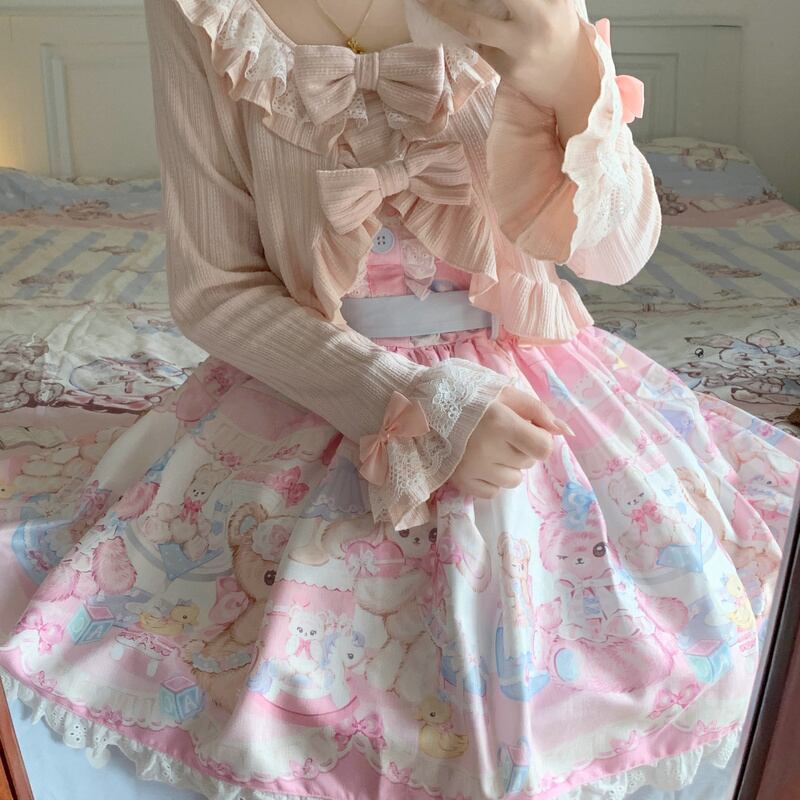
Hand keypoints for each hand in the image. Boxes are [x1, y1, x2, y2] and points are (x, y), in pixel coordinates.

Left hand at [417, 0, 601, 144]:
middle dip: (454, 1)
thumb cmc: (558, 33)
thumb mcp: (552, 4)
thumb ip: (525, 0)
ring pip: (475, 26)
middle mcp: (538, 18)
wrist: (575, 80)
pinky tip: (467, 31)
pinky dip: (471, 37)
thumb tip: (480, 1)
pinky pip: (482, 48)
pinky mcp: (511, 70)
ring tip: (426, 1)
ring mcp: (522, 47)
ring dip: (445, 11)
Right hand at [447, 383, 573, 498]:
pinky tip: (479, 462)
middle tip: (501, 434)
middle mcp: (487, 450)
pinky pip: (492, 492)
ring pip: (513, 481)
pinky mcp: (461, 483)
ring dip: (508, 466)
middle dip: (521, 449)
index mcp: (501, 423)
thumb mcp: (504, 394)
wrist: (423, 409)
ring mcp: (473, 470)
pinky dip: (491, 479)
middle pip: (527, 463)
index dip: (540, 439)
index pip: (543, 448)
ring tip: (489, 448)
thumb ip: (538, 412)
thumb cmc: (468, 397)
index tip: (527, 430)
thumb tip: (566, 432)